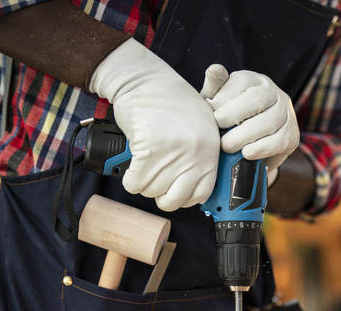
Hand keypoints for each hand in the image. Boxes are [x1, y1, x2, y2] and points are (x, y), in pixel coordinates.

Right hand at [89, 39, 220, 210]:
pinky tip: (133, 167)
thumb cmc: (171, 101)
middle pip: (174, 199)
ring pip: (152, 191)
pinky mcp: (149, 151)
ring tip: (144, 165)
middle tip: (155, 181)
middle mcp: (195, 155)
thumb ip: (202, 155)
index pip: (201, 194)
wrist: (147, 81)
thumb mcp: (201, 126)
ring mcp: (173, 154)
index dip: (184, 197)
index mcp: (210, 151)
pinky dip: (130, 179)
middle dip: (161, 196)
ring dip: (143, 183)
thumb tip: (191, 185)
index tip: (174, 190)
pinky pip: (135, 183)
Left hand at [200, 65, 299, 172]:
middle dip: (234, 114)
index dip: (223, 96)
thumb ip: (215, 88)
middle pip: (258, 98)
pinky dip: (261, 148)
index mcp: (254, 79)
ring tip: (227, 146)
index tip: (209, 111)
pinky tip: (246, 153)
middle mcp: (273, 92)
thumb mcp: (218, 101)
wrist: (249, 144)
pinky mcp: (292, 135)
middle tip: (218, 127)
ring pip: (271, 120)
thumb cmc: (229, 118)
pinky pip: (280, 141)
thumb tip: (215, 70)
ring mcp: (286, 113)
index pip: (242, 81)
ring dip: (245, 135)